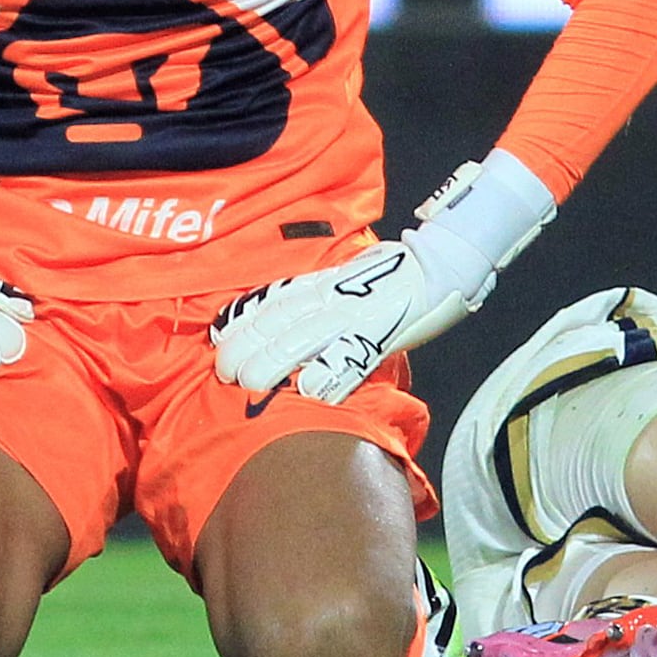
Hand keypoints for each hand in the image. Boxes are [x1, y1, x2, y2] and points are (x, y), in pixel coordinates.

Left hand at [209, 235, 487, 404]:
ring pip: (303, 339)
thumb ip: (315, 297)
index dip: (242, 320)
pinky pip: (350, 358)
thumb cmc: (391, 276)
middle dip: (247, 346)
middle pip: (279, 321)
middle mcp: (332, 298)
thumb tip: (281, 318)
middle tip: (224, 371)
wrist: (439, 265)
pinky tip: (310, 391)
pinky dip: (330, 376)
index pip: (273, 301)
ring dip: (272, 363)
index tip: (217, 337)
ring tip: (249, 383)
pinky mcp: (379, 334)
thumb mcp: (344, 280)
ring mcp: (354, 315)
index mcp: (322, 284)